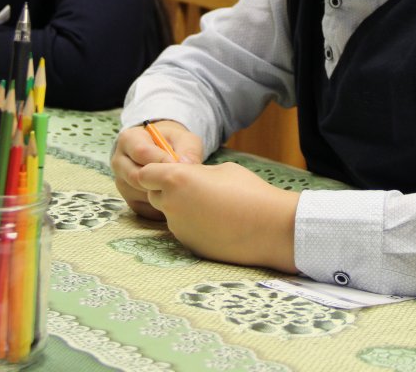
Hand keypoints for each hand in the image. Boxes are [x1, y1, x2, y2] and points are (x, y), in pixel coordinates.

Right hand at [111, 120, 202, 219]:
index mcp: (128, 139)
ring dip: (162, 194)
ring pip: (140, 194)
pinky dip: (162, 206)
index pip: (141, 151)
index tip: (178, 165)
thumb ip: (187, 149)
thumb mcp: (183, 139)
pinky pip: (146, 208)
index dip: (161, 160)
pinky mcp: (130, 201)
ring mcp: (122, 183)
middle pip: (136, 176)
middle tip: (180, 180)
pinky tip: (174, 198)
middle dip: (160, 180)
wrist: (164, 154)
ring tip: (179, 187)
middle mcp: (119, 161)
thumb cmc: (173, 144)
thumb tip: (187, 163)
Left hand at [138, 160, 299, 272]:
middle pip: (153, 195)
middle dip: (166, 190)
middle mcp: (170, 205)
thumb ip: (197, 174)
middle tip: (193, 188)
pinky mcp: (189, 245)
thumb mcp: (221, 170)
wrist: (270, 227)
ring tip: (212, 207)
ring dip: (181, 208)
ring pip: (169, 214)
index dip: (156, 171)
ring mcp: (178, 228)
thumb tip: (192, 180)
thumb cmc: (248, 191)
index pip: (145, 173)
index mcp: (175, 179)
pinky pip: (183, 230)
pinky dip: (193, 225)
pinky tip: (217, 224)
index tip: (171, 170)